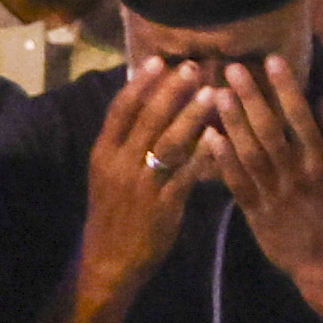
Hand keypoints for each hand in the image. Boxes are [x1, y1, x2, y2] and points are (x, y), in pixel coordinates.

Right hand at [72, 62, 200, 309]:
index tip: (159, 60)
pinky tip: (219, 139)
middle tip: (193, 68)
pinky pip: (185, 175)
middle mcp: (119, 165)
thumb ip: (124, 143)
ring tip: (211, 94)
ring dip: (191, 116)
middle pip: (146, 119)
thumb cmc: (112, 214)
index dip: (140, 84)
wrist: (108, 262)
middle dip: (171, 91)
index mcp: (103, 154)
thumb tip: (145, 105)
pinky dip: (202, 156)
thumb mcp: (107, 175)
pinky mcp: (162, 207)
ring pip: (168, 143)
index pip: (120, 110)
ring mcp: (141, 186)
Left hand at [197, 56, 322, 317]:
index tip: (272, 60)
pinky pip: (238, 183)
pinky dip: (223, 160)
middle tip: (232, 69)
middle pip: (270, 130)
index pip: (301, 116)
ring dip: (233, 123)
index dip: (285, 87)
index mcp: (320, 161)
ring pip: (250, 153)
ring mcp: (273, 193)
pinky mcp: (255, 212)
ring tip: (217, 94)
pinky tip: (209, 137)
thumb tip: (322, 99)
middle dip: (251, 97)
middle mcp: (295, 173)